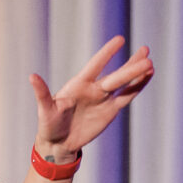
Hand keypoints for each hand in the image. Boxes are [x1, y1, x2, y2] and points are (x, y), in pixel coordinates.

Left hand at [29, 36, 153, 164]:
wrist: (58, 142)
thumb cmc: (48, 124)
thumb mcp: (44, 110)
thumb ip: (41, 93)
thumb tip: (31, 76)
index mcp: (79, 84)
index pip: (95, 66)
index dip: (107, 54)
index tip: (120, 40)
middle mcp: (94, 88)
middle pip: (115, 76)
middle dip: (130, 66)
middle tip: (146, 51)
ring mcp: (104, 99)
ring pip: (124, 84)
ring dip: (137, 73)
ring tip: (151, 61)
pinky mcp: (111, 110)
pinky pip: (127, 97)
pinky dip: (137, 87)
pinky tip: (148, 76)